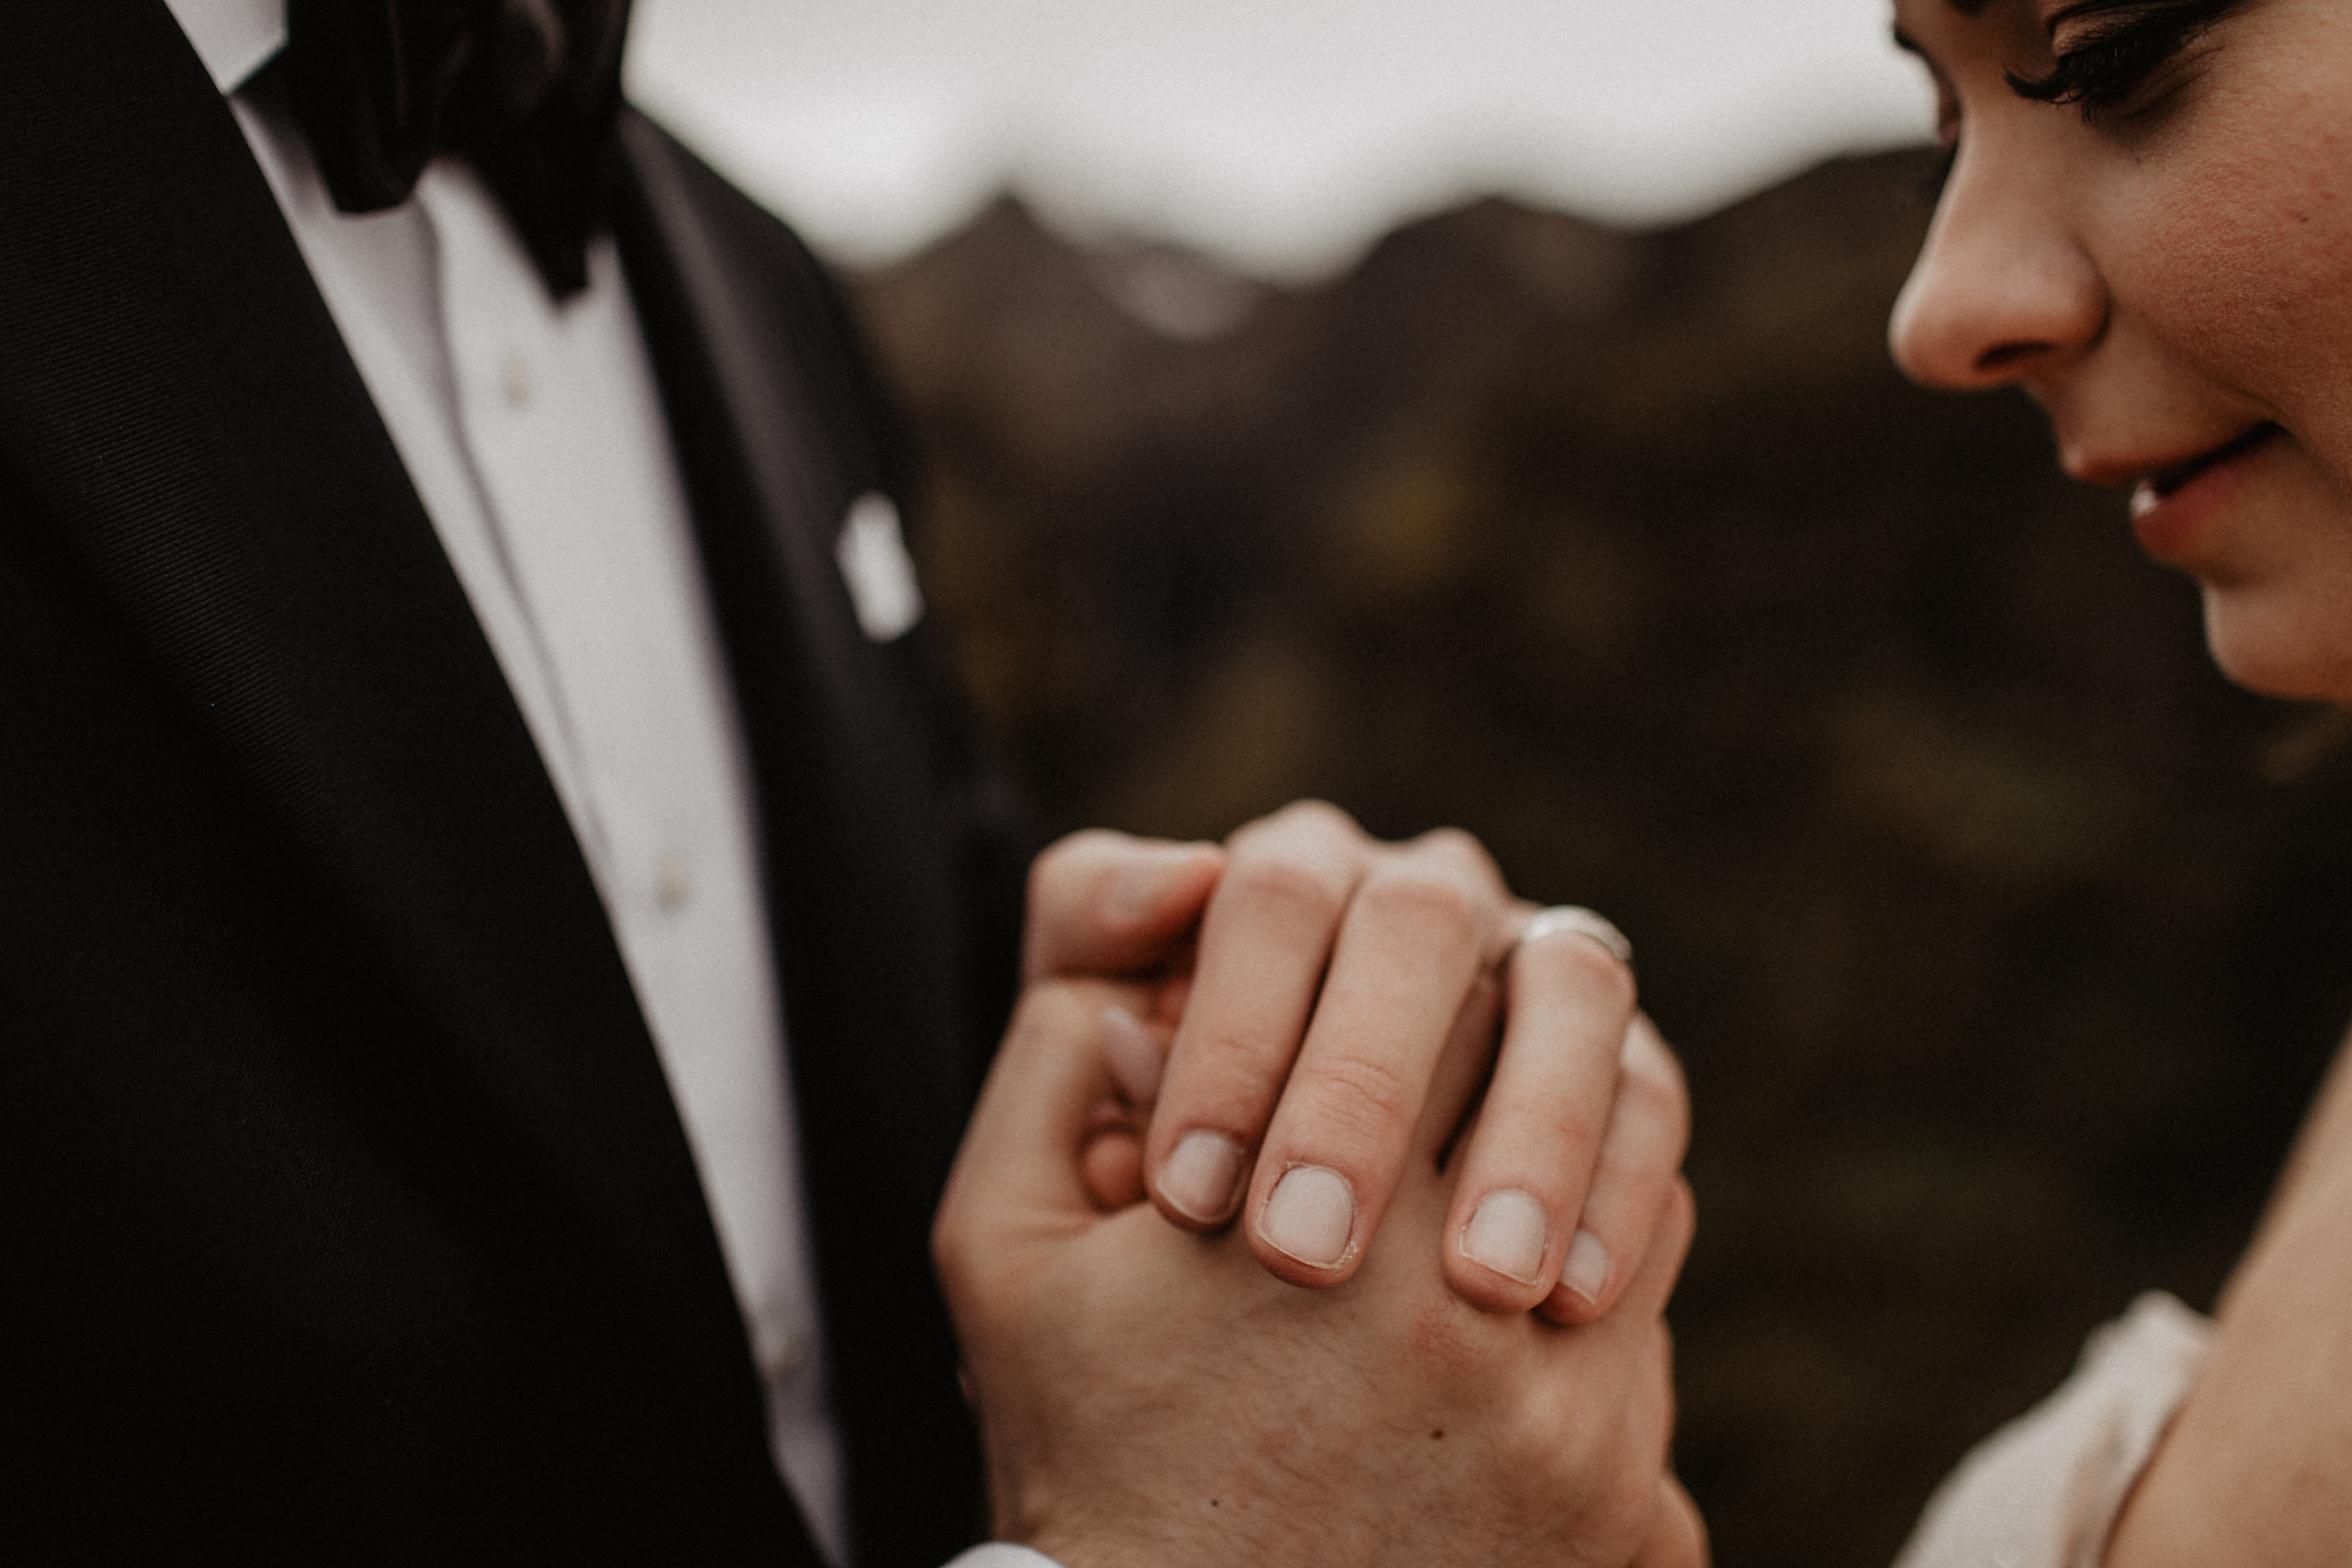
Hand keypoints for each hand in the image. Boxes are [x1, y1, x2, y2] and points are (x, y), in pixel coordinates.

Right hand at [933, 971, 1702, 1567]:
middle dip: (1494, 1053)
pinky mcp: (1624, 1512)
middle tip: (1443, 1047)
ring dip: (1562, 1154)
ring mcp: (1568, 1429)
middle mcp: (1470, 1326)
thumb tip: (1150, 964)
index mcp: (1325, 1235)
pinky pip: (1650, 1330)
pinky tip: (1503, 1299)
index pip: (1439, 1009)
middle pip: (1550, 1083)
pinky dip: (1593, 1282)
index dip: (1405, 989)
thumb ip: (1051, 1067)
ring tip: (1470, 1174)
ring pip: (1630, 1192)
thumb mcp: (1006, 1252)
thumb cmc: (1088, 1451)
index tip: (1371, 996)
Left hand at [1022, 801, 1690, 1321]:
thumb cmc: (1159, 1221)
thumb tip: (1175, 884)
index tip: (1184, 1198)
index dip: (1231, 1038)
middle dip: (1360, 1087)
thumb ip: (1073, 1006)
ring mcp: (1537, 967)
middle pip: (1417, 922)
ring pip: (1566, 986)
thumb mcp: (1052, 1139)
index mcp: (1289, 881)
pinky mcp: (1624, 1061)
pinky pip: (1649, 1091)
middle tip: (1300, 1252)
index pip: (1271, 899)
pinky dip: (1617, 1187)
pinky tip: (1562, 1301)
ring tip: (1475, 1289)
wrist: (1265, 1342)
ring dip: (1527, 1131)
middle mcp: (1423, 898)